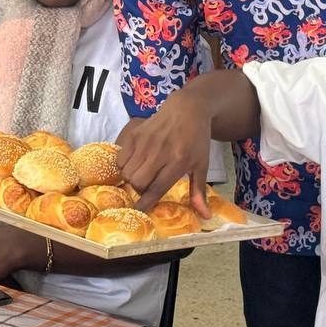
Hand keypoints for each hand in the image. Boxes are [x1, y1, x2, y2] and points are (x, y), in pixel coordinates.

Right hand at [116, 96, 212, 215]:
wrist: (187, 109)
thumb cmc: (196, 140)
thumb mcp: (201, 165)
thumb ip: (199, 192)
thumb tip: (205, 217)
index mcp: (178, 161)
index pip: (157, 188)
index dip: (146, 203)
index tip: (139, 212)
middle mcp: (159, 152)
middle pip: (137, 182)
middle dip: (140, 189)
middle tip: (147, 185)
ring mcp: (145, 142)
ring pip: (126, 172)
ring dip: (131, 178)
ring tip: (142, 174)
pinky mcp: (135, 134)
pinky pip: (120, 158)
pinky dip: (124, 165)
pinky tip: (135, 163)